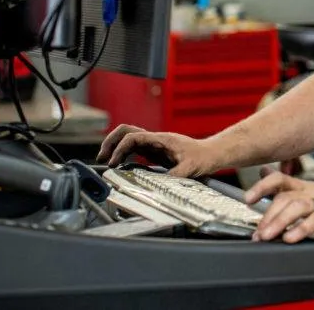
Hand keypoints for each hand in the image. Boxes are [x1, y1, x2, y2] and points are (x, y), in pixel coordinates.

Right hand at [96, 124, 220, 176]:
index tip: (114, 163)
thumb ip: (177, 174)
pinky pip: (134, 148)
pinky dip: (123, 153)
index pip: (133, 137)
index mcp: (162, 139)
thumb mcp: (192, 167)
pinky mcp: (154, 151)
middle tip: (102, 158)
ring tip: (106, 162)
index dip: (120, 148)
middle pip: (126, 131)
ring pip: (128, 138)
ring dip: (114, 146)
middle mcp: (155, 139)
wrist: (211, 153)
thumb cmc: (203, 157)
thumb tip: (162, 182)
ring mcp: (154, 144)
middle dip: (111, 142)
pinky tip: (120, 165)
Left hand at [245, 173, 313, 243]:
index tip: (247, 199)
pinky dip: (301, 229)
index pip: (280, 179)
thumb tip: (263, 171)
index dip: (261, 186)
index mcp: (304, 187)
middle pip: (285, 197)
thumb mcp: (311, 193)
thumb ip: (287, 186)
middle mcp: (313, 191)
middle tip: (258, 233)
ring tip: (267, 236)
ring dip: (279, 222)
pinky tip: (290, 238)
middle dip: (267, 215)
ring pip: (297, 207)